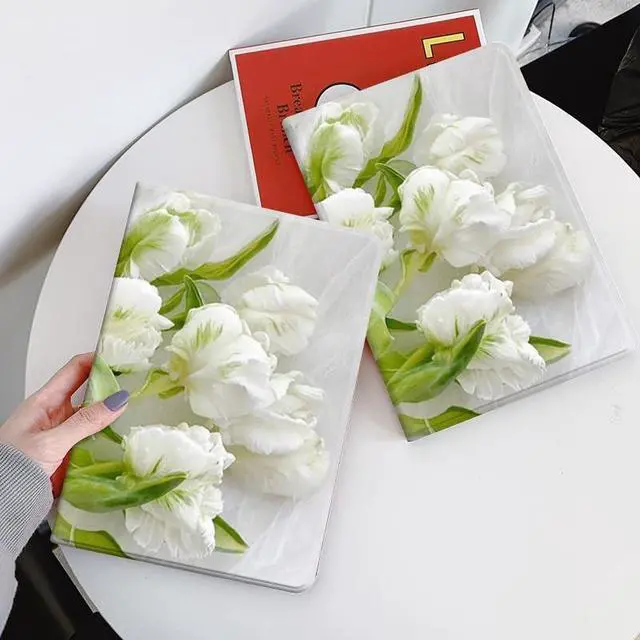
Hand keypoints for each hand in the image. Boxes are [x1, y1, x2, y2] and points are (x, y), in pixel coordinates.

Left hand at [0, 353, 128, 475]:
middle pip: (88, 393)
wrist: (4, 502)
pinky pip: (94, 438)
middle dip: (110, 388)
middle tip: (136, 386)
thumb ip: (86, 422)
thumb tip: (119, 400)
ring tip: (137, 412)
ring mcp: (63, 434)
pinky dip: (108, 437)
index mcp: (44, 402)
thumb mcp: (52, 441)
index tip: (121, 358)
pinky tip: (123, 438)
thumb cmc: (14, 467)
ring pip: (94, 417)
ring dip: (111, 416)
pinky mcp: (70, 453)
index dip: (96, 360)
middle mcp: (55, 414)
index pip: (75, 370)